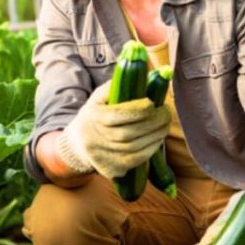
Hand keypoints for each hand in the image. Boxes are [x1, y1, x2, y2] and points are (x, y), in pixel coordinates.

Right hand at [55, 81, 169, 177]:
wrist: (78, 145)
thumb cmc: (95, 115)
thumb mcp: (99, 97)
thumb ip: (118, 85)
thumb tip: (144, 74)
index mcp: (94, 118)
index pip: (119, 114)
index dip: (139, 109)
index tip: (152, 102)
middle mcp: (97, 139)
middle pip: (130, 133)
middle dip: (153, 122)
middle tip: (166, 113)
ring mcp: (104, 156)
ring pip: (136, 148)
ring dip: (156, 136)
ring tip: (164, 125)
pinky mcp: (113, 169)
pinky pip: (137, 160)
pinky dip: (151, 149)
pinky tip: (157, 139)